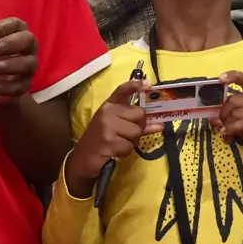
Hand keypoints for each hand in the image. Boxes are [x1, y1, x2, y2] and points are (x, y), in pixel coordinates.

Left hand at [0, 18, 37, 108]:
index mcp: (18, 32)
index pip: (16, 24)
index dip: (2, 28)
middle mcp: (29, 47)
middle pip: (26, 40)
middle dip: (5, 45)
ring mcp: (30, 66)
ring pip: (26, 63)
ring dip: (4, 66)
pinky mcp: (25, 85)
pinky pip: (17, 86)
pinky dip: (0, 86)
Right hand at [65, 80, 158, 196]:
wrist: (82, 159)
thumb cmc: (101, 140)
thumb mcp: (117, 128)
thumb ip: (137, 125)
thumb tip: (160, 125)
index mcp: (109, 106)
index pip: (122, 90)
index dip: (135, 85)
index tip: (148, 84)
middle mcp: (108, 112)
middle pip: (140, 115)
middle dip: (138, 127)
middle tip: (127, 135)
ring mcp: (107, 126)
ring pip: (136, 132)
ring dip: (131, 142)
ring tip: (118, 144)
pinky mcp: (108, 141)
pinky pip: (129, 146)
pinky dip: (125, 152)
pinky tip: (114, 152)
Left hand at [212, 71, 242, 183]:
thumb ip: (231, 120)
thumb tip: (213, 119)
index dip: (233, 76)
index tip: (220, 78)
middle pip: (234, 99)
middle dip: (223, 113)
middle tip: (222, 125)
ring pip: (235, 112)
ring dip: (226, 125)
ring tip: (226, 135)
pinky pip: (240, 123)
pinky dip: (230, 130)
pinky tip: (228, 137)